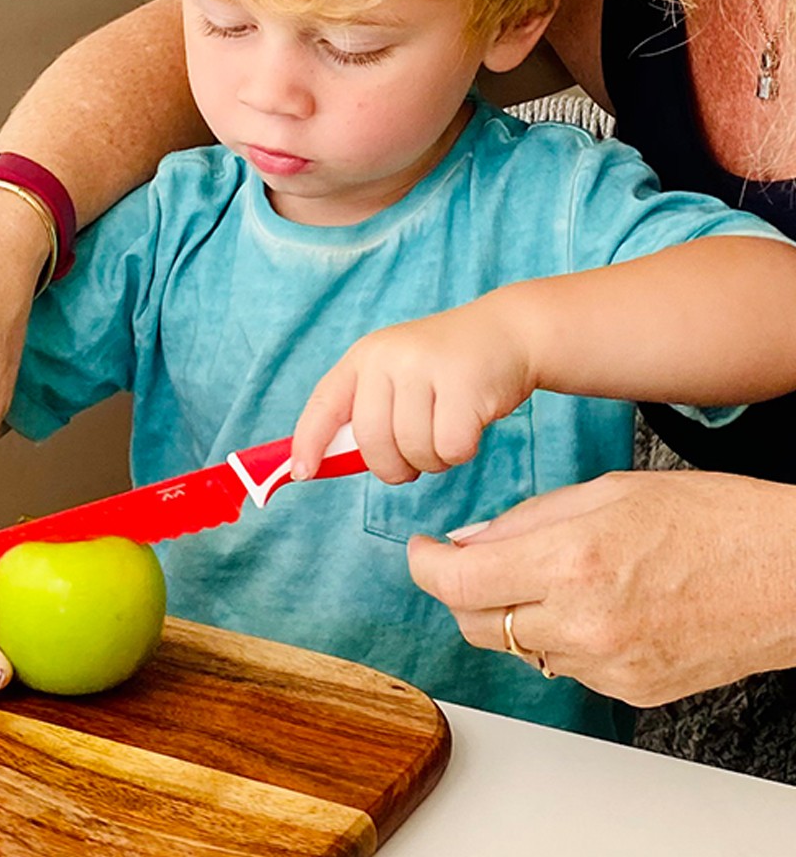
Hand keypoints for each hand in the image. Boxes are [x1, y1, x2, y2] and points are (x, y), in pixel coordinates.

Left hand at [291, 295, 534, 482]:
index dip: (308, 442)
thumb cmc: (446, 371)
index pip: (324, 404)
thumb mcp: (397, 378)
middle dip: (392, 467)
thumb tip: (322, 464)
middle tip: (412, 462)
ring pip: (412, 449)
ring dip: (432, 460)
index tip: (301, 472)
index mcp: (364, 357)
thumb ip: (366, 414)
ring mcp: (424, 366)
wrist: (508, 333)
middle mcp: (387, 357)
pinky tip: (470, 427)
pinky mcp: (463, 381)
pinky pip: (450, 447)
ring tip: (446, 433)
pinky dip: (461, 452)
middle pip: (371, 441)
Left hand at [407, 471, 795, 706]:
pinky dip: (556, 638)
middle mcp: (582, 621)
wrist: (793, 575)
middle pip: (475, 622)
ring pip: (515, 648)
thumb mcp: (607, 491)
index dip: (424, 566)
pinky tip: (588, 606)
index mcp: (571, 559)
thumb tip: (468, 542)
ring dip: (510, 614)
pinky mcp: (630, 690)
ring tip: (549, 577)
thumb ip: (526, 521)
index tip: (422, 552)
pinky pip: (562, 667)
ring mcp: (606, 663)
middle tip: (475, 560)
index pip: (458, 581)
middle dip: (462, 589)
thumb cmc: (713, 519)